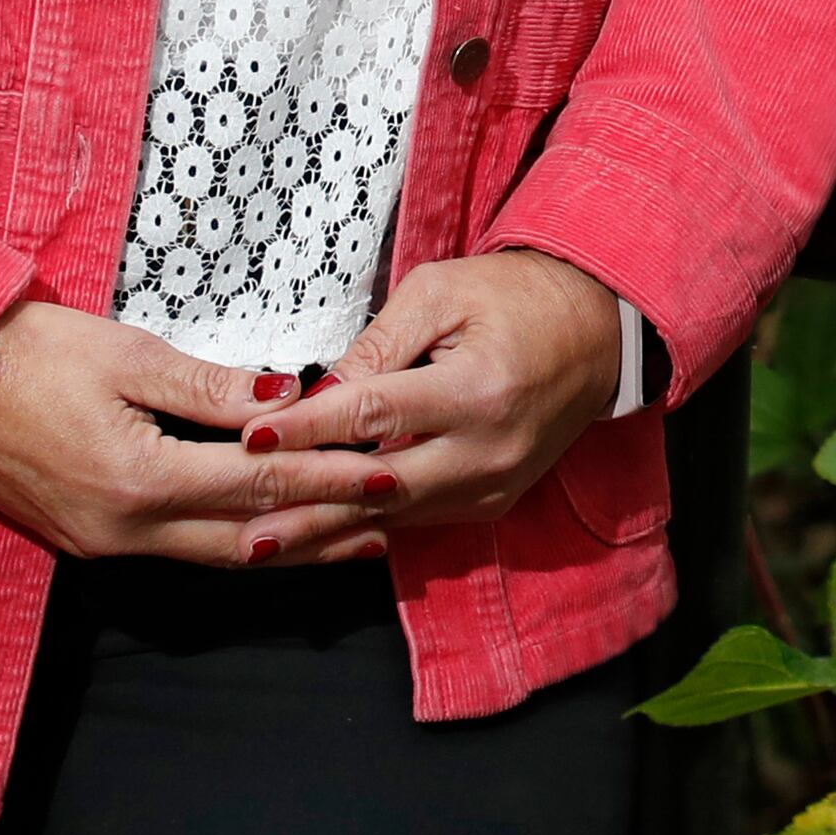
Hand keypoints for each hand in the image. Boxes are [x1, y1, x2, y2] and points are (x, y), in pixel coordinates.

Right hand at [0, 299, 399, 567]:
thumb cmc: (28, 354)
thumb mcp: (127, 356)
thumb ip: (212, 387)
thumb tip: (292, 397)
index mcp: (139, 479)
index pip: (260, 482)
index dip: (329, 479)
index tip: (387, 472)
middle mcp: (125, 529)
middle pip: (249, 539)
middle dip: (324, 528)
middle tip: (391, 516)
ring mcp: (103, 542)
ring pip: (217, 555)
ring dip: (288, 546)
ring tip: (352, 538)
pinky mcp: (87, 539)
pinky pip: (179, 551)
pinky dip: (236, 541)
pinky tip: (270, 530)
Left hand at [232, 251, 624, 546]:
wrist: (594, 332)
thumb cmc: (513, 298)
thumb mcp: (441, 293)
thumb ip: (377, 344)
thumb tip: (314, 394)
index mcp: (479, 390)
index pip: (375, 414)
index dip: (309, 429)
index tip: (252, 438)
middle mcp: (489, 450)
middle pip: (379, 486)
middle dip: (305, 502)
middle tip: (241, 517)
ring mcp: (494, 485)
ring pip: (393, 516)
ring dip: (326, 529)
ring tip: (261, 541)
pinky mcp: (492, 502)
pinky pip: (418, 519)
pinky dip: (365, 526)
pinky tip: (316, 536)